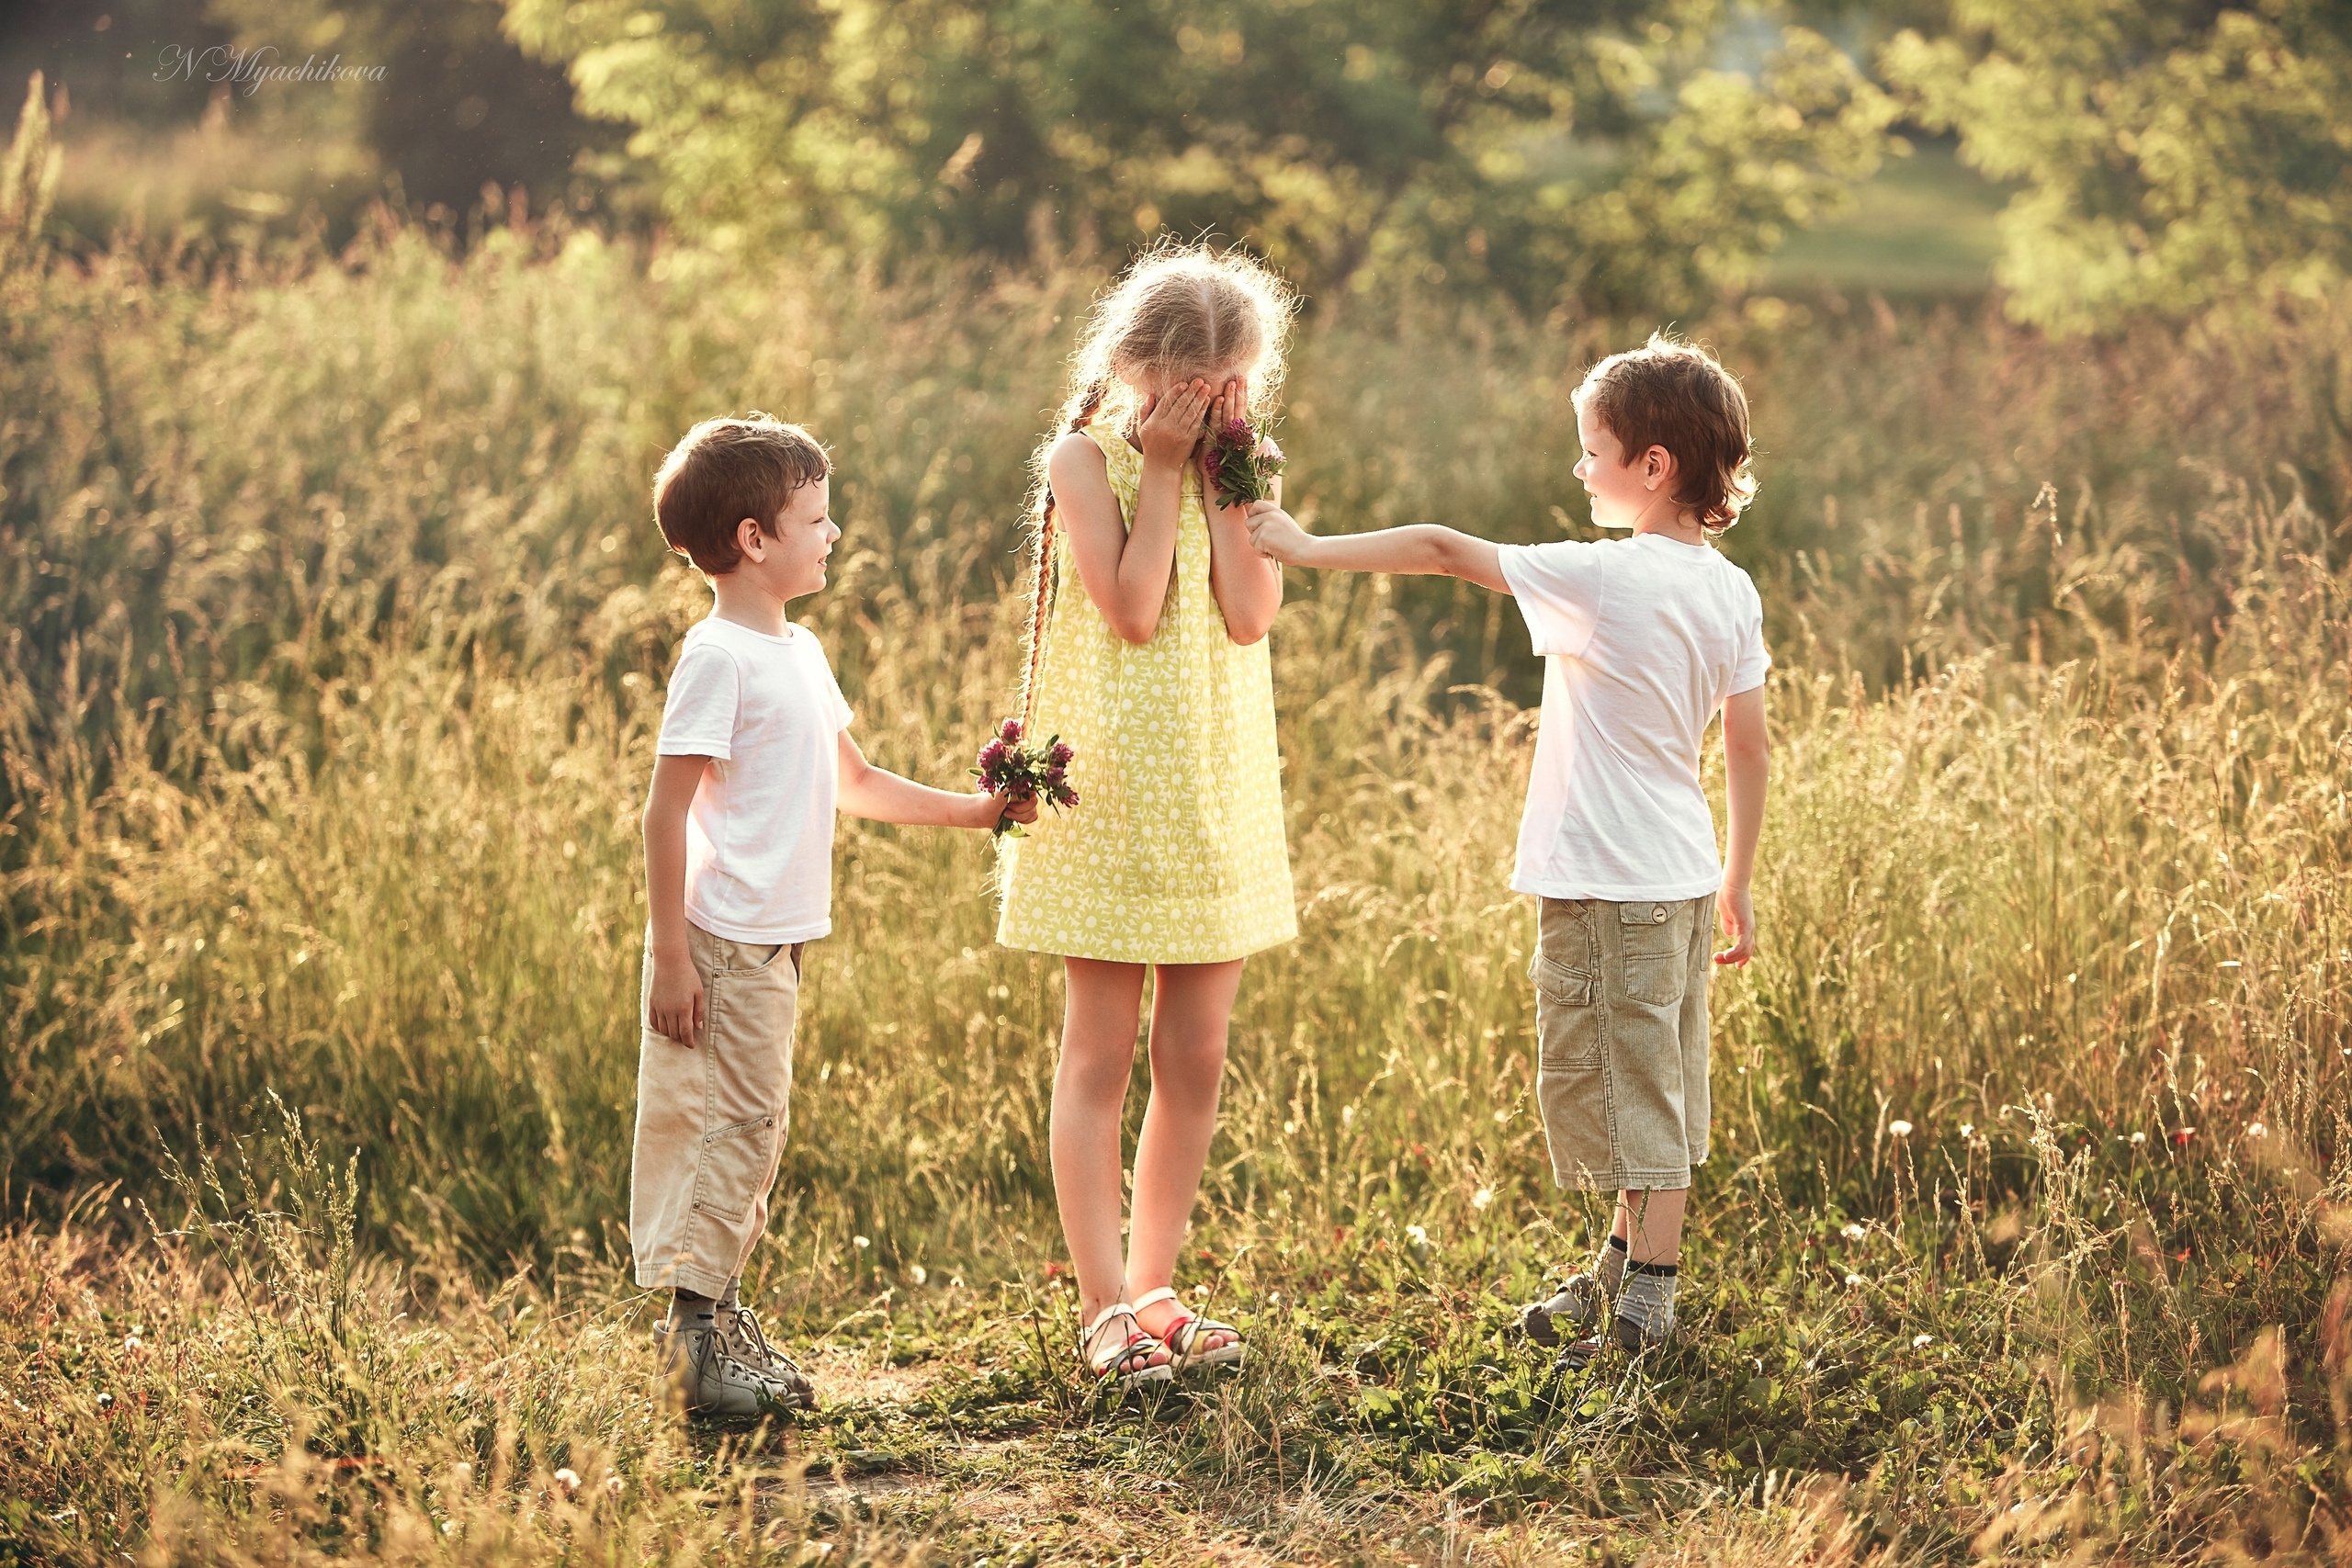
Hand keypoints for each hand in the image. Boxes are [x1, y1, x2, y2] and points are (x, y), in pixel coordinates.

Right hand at [647, 946, 704, 1045]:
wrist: (669, 962)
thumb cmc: (688, 975)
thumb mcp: (698, 992)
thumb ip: (699, 1011)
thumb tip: (699, 1028)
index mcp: (684, 1008)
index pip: (685, 1032)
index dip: (688, 1042)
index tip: (691, 1045)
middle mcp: (670, 1010)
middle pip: (674, 1033)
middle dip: (681, 1039)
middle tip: (686, 1039)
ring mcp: (659, 1007)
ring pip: (663, 1030)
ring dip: (670, 1035)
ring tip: (677, 1034)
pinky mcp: (652, 1003)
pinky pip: (653, 1022)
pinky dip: (659, 1028)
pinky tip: (665, 1028)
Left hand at [976, 786, 1040, 831]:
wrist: (982, 814)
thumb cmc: (990, 802)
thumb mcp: (1001, 794)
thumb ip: (1016, 791)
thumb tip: (1031, 791)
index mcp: (1020, 784)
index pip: (1033, 792)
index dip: (1022, 800)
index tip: (1009, 802)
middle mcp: (1025, 793)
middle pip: (1034, 803)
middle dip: (1019, 809)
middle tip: (1006, 807)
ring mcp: (1026, 803)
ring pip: (1033, 812)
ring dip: (1018, 816)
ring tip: (1006, 813)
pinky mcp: (1026, 813)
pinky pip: (1033, 817)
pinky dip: (1023, 820)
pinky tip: (1012, 818)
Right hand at [1136, 378, 1211, 468]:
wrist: (1161, 468)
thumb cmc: (1151, 446)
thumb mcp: (1142, 428)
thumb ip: (1144, 411)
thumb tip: (1150, 395)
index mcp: (1154, 422)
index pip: (1166, 402)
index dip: (1176, 391)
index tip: (1184, 383)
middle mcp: (1166, 427)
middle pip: (1180, 405)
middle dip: (1191, 391)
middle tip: (1199, 380)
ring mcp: (1178, 433)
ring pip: (1190, 412)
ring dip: (1199, 398)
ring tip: (1206, 387)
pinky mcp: (1188, 440)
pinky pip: (1196, 422)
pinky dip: (1202, 411)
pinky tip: (1207, 402)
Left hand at [1199, 378, 1250, 509]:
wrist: (1214, 483)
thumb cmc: (1216, 463)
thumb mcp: (1220, 441)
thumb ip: (1220, 427)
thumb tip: (1219, 409)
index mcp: (1234, 430)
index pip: (1239, 408)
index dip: (1241, 394)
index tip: (1242, 380)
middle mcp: (1233, 432)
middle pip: (1237, 408)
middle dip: (1238, 393)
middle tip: (1239, 377)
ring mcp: (1226, 436)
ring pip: (1229, 414)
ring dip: (1230, 398)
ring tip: (1232, 383)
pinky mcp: (1217, 441)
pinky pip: (1217, 424)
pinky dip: (1217, 412)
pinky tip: (1216, 399)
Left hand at [1244, 500, 1312, 562]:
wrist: (1305, 550)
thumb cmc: (1295, 540)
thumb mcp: (1283, 522)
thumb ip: (1270, 518)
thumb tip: (1253, 518)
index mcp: (1275, 511)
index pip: (1256, 504)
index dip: (1253, 514)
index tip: (1258, 525)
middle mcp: (1270, 516)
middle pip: (1248, 523)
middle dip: (1255, 533)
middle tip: (1269, 539)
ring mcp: (1266, 526)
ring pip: (1251, 539)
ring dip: (1260, 546)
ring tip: (1274, 546)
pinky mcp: (1263, 538)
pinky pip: (1255, 548)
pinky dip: (1263, 554)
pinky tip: (1274, 551)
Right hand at [1714, 884, 1754, 966]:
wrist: (1732, 883)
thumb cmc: (1728, 893)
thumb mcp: (1726, 912)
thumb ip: (1728, 923)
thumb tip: (1729, 933)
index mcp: (1745, 925)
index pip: (1748, 945)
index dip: (1743, 957)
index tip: (1737, 966)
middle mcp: (1749, 928)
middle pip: (1746, 951)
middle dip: (1733, 959)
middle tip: (1719, 961)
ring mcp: (1748, 927)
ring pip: (1744, 950)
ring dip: (1730, 958)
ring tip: (1716, 959)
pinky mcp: (1745, 925)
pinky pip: (1741, 944)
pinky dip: (1734, 953)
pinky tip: (1725, 956)